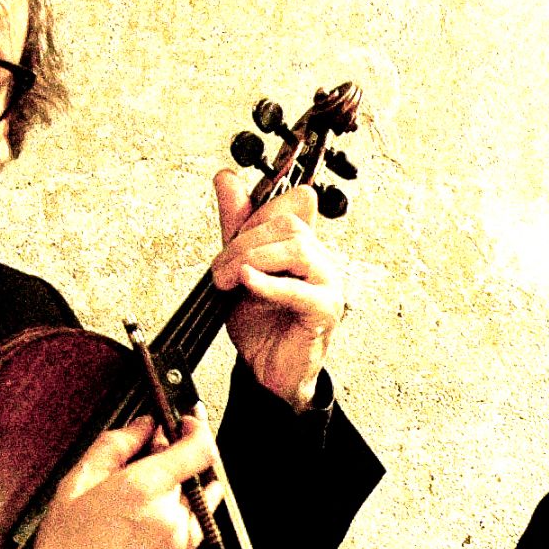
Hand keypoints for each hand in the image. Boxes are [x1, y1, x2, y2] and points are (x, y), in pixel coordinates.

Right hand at [0, 411, 219, 548]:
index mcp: (142, 490)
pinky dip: (178, 512)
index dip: (197, 427)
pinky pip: (192, 524)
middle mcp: (168, 516)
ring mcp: (179, 541)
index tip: (188, 419)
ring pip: (192, 497)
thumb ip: (114, 446)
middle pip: (190, 471)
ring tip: (135, 498)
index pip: (198, 448)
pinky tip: (146, 518)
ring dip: (174, 488)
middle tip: (139, 461)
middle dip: (170, 459)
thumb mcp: (76, 484)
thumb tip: (142, 425)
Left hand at [213, 169, 344, 408]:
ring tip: (231, 281)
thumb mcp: (238, 268)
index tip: (227, 241)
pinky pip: (301, 291)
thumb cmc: (261, 324)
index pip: (284, 210)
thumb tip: (226, 177)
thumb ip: (236, 225)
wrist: (266, 370)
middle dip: (245, 243)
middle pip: (289, 226)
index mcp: (305, 247)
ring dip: (254, 260)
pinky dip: (270, 284)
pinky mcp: (326, 312)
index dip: (252, 218)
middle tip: (220, 272)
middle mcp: (321, 261)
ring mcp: (328, 285)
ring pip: (297, 249)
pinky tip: (248, 283)